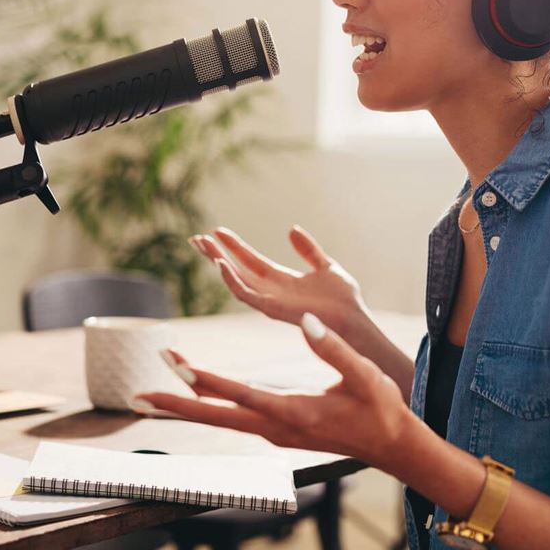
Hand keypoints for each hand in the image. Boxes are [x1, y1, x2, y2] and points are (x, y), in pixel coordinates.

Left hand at [137, 314, 414, 465]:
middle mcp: (277, 429)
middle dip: (176, 404)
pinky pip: (232, 418)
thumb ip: (334, 348)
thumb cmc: (381, 408)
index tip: (175, 366)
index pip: (240, 395)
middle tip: (138, 395)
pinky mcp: (276, 431)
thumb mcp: (363, 375)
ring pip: (219, 420)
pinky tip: (190, 393)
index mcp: (295, 413)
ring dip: (185, 405)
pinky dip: (207, 405)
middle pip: (215, 418)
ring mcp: (274, 434)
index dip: (206, 380)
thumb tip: (306, 320)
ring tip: (150, 392)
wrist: (391, 446)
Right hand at [192, 226, 365, 330]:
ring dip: (217, 262)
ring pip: (234, 280)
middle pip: (236, 270)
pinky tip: (221, 264)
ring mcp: (269, 301)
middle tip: (196, 238)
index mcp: (281, 280)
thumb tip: (292, 229)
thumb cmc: (344, 300)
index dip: (234, 246)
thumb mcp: (325, 265)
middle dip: (215, 254)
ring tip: (202, 245)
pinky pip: (245, 294)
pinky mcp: (271, 310)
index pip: (250, 260)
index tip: (217, 230)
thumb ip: (308, 249)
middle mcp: (271, 291)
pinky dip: (231, 280)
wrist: (354, 320)